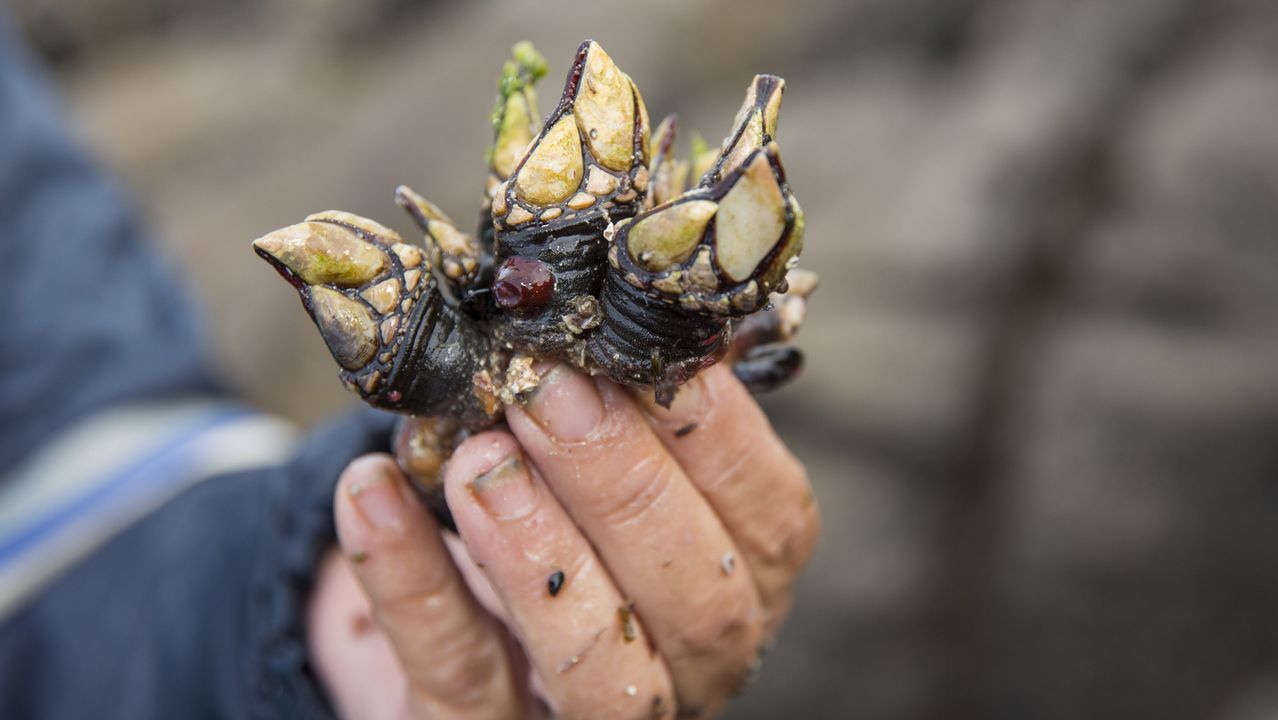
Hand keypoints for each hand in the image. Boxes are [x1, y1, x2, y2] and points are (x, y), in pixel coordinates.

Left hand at [307, 364, 818, 718]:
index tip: (648, 349)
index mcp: (743, 575)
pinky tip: (368, 491)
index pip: (771, 515)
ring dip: (540, 549)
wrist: (456, 626)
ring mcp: (588, 713)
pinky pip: (454, 675)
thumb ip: (623, 389)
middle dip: (623, 483)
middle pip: (698, 598)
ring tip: (476, 456)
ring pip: (599, 663)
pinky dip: (411, 580)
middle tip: (545, 387)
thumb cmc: (556, 510)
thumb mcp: (601, 448)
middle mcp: (693, 660)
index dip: (719, 433)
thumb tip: (613, 275)